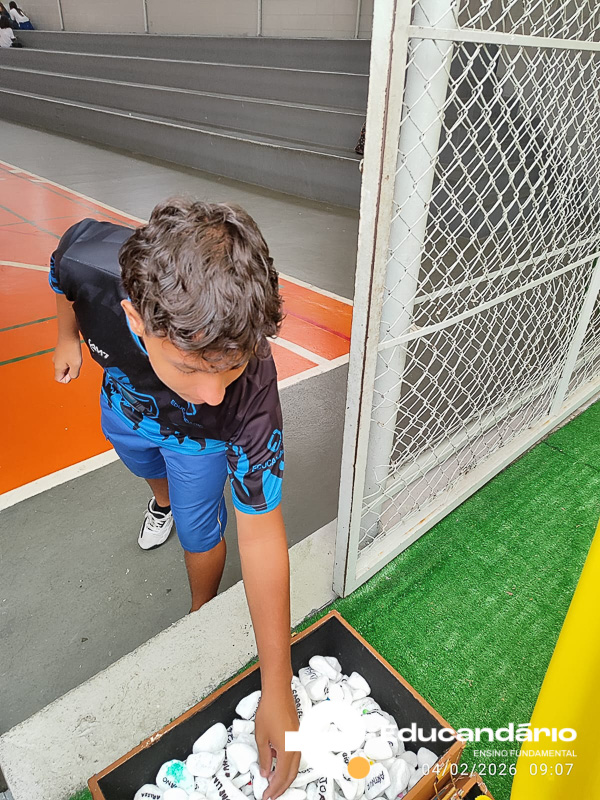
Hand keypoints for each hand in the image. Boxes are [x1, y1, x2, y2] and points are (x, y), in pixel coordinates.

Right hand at [53, 338, 81, 382]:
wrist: (69, 335)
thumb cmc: (71, 348)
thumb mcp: (76, 365)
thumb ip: (74, 374)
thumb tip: (72, 377)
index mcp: (57, 367)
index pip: (58, 379)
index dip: (66, 379)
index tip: (72, 372)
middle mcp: (55, 362)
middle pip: (62, 372)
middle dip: (70, 370)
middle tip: (75, 363)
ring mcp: (57, 356)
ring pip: (65, 365)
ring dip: (71, 364)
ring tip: (75, 357)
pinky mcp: (61, 351)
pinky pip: (66, 359)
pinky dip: (71, 358)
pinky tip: (74, 353)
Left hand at [255, 684, 300, 799]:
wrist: (278, 693)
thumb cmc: (270, 710)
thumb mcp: (262, 737)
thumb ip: (264, 757)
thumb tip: (266, 772)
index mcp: (287, 750)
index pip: (281, 777)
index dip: (273, 789)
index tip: (266, 796)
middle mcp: (297, 747)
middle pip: (291, 774)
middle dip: (281, 787)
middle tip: (270, 794)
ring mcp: (299, 741)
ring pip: (295, 766)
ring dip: (285, 777)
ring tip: (273, 783)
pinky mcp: (298, 735)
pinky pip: (295, 756)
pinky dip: (288, 765)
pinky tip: (278, 765)